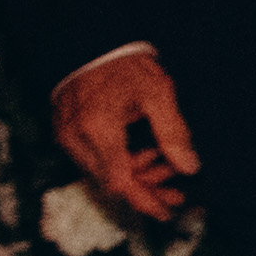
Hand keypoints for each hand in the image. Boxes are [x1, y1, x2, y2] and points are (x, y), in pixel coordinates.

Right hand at [55, 48, 204, 223]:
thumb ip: (173, 132)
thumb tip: (190, 167)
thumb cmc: (126, 66)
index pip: (120, 181)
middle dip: (146, 190)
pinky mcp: (65, 135)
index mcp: (98, 129)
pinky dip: (121, 163)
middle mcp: (75, 138)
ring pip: (103, 175)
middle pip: (111, 183)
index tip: (168, 212)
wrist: (90, 43)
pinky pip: (94, 162)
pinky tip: (145, 153)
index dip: (144, 201)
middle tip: (178, 191)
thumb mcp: (158, 93)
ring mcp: (66, 138)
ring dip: (136, 176)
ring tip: (167, 164)